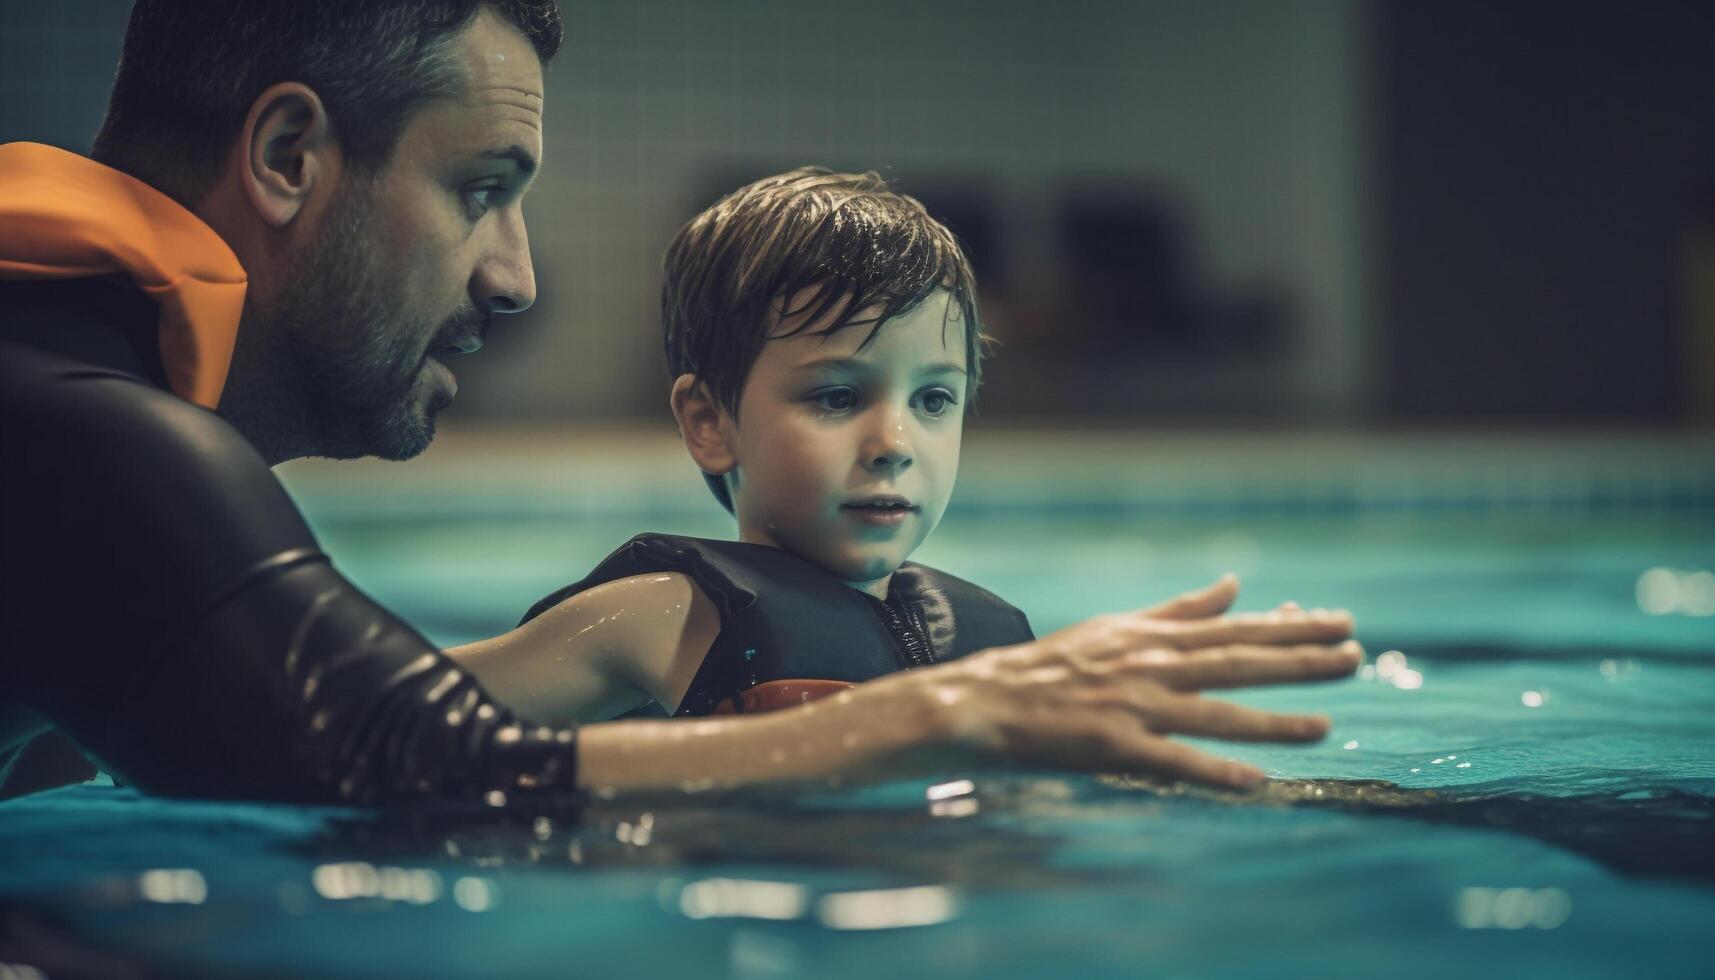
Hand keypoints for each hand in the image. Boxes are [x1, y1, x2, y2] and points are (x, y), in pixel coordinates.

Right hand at [890, 574, 1360, 787]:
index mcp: (1151, 636)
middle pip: (1237, 660)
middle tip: (1355, 654)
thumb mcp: (1118, 626)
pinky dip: (1213, 773)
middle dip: (1300, 658)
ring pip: (1215, 712)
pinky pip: (1171, 762)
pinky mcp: (1112, 746)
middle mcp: (1149, 665)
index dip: (1290, 624)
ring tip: (1327, 724)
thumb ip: (1179, 610)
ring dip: (1273, 719)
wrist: (981, 698)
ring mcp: (1132, 706)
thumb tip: (1233, 585)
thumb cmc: (1050, 665)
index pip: (1234, 627)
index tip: (1338, 620)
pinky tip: (1254, 783)